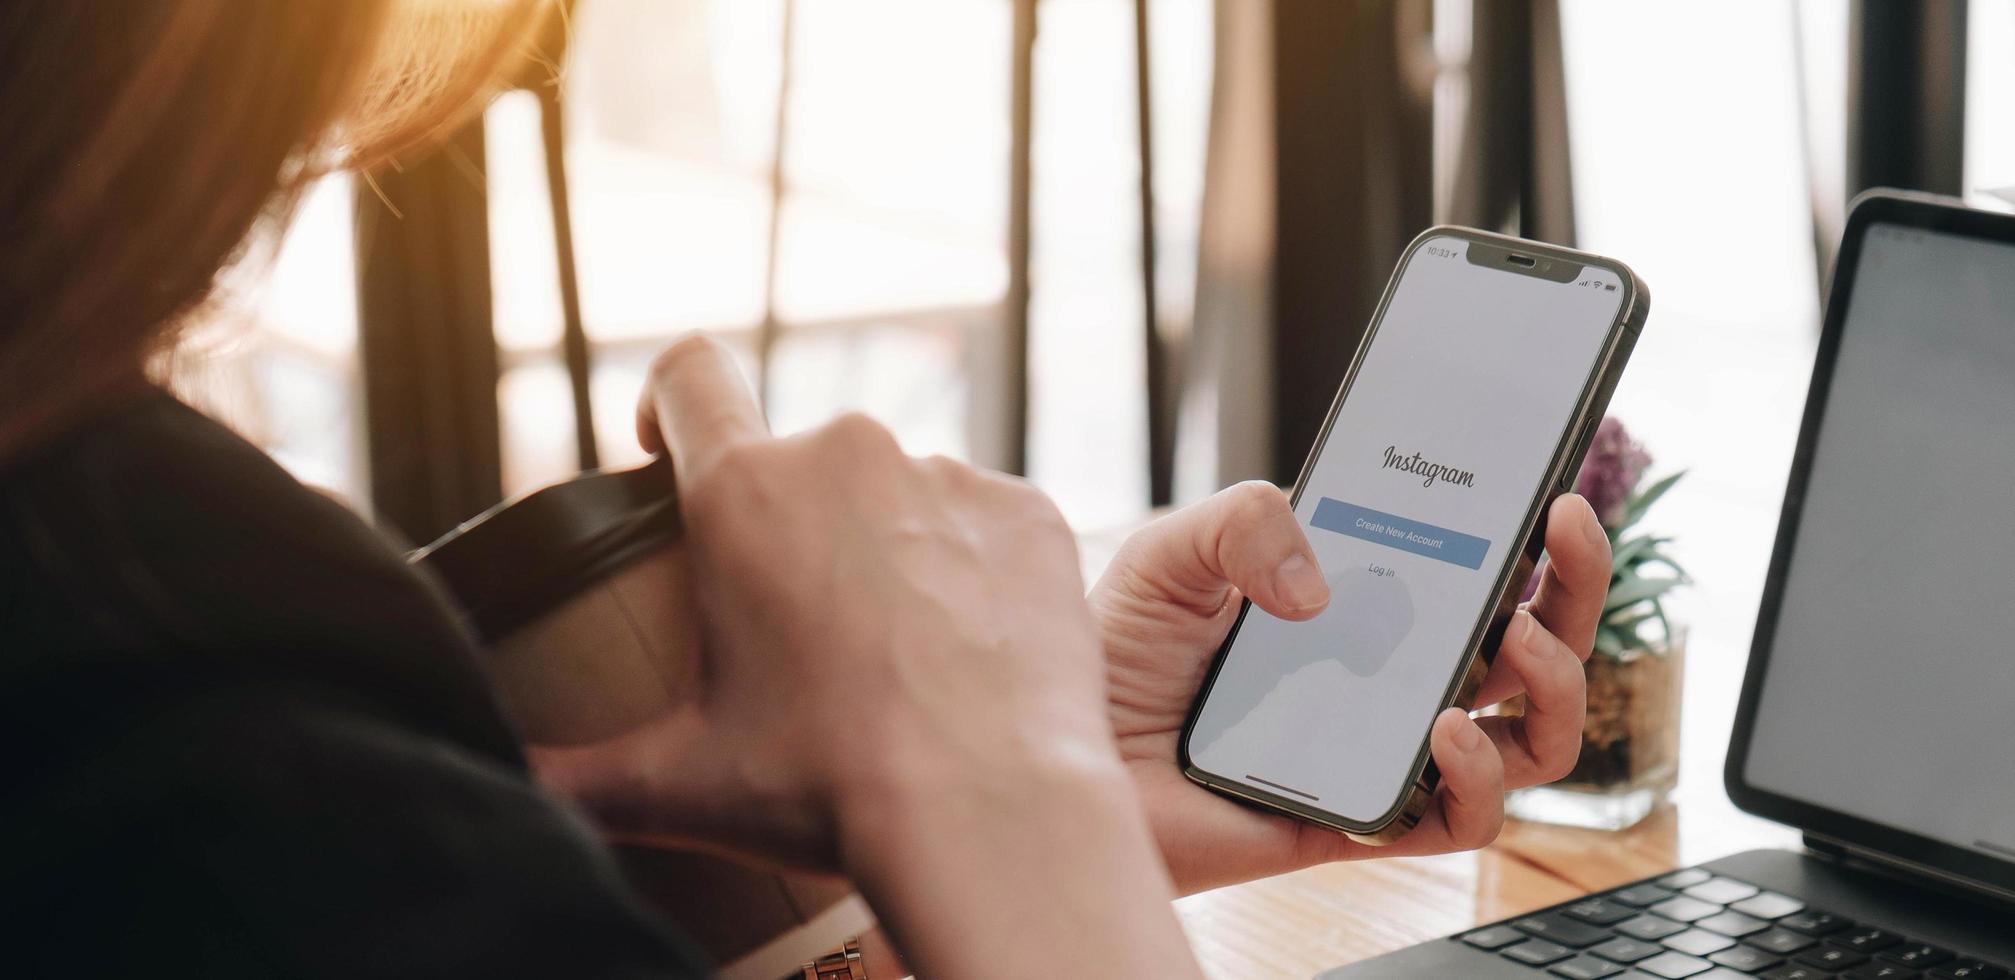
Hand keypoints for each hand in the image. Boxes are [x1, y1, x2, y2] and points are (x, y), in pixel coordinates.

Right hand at [535, 334, 1201, 977]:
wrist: (991, 813)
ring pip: (900, 492)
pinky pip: (986, 523)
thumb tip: (498, 790)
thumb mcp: (679, 785)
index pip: (691, 370)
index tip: (677, 450)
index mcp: (744, 492)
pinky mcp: (1031, 513)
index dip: (676, 400)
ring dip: (890, 548)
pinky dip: (974, 572)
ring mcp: (951, 478)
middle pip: (804, 458)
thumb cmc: (827, 791)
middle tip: (808, 632)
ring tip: (899, 656)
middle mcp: (849, 454)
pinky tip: (972, 652)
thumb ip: (573, 775)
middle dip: (798, 526)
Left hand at [1090, 482, 1608, 893]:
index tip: (1555, 491)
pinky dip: (1478, 776)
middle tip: (1567, 536)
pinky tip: (1443, 731)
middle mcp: (1394, 677)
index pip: (1481, 570)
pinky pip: (1460, 819)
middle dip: (1577, 588)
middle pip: (1534, 645)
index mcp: (1365, 605)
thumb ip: (1249, 521)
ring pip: (1530, 737)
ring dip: (1555, 685)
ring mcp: (1388, 751)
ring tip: (1517, 643)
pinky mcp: (1364, 822)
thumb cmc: (1119, 655)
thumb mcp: (1176, 552)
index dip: (1537, 537)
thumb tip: (1327, 586)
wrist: (1068, 752)